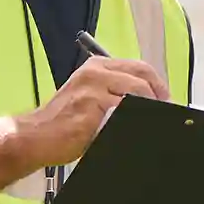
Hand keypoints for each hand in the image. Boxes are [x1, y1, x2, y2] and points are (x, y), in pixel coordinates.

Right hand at [18, 56, 169, 167]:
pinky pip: (124, 112)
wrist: (36, 137)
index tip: (167, 102)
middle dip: (159, 97)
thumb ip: (117, 95)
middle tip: (166, 114)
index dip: (159, 86)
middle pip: (143, 77)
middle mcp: (95, 72)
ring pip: (137, 94)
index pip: (140, 68)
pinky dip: (134, 122)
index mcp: (97, 67)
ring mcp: (93, 87)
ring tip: (149, 125)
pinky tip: (134, 131)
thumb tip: (152, 104)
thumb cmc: (65, 124)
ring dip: (148, 111)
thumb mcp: (92, 99)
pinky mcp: (91, 105)